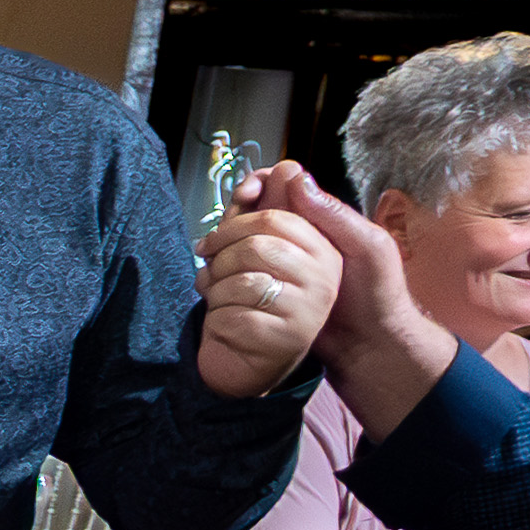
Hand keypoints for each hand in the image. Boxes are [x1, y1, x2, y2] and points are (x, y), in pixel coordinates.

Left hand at [192, 189, 337, 392]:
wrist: (252, 360)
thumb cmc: (252, 298)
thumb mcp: (258, 251)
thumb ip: (262, 212)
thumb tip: (276, 169)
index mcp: (323, 251)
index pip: (277, 218)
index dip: (233, 223)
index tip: (209, 240)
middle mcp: (324, 279)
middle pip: (257, 246)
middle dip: (219, 256)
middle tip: (206, 266)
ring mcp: (310, 310)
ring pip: (243, 281)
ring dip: (214, 289)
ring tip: (215, 296)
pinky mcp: (288, 340)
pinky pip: (235, 316)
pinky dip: (216, 319)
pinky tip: (221, 324)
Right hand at [229, 160, 446, 385]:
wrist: (367, 345)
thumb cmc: (376, 294)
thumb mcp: (367, 246)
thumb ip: (333, 213)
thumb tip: (294, 177)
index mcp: (316, 219)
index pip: (277, 185)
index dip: (257, 184)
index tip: (246, 196)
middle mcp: (292, 237)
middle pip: (248, 212)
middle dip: (233, 218)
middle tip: (226, 233)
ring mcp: (275, 265)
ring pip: (234, 242)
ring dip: (219, 247)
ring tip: (212, 259)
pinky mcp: (263, 291)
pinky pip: (231, 274)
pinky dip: (216, 273)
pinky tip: (212, 281)